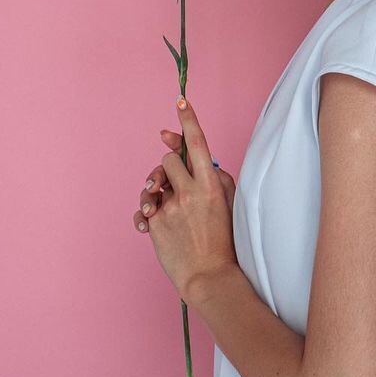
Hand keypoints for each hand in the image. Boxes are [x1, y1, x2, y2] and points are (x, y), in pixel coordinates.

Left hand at [132, 97, 237, 301]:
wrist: (208, 275)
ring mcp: (170, 207)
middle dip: (170, 165)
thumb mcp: (231, 205)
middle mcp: (189, 192)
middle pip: (168, 159)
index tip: (181, 101)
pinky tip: (153, 219)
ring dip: (158, 186)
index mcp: (211, 185)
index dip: (188, 120)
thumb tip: (203, 161)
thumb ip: (218, 179)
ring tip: (162, 199)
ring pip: (155, 180)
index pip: (197, 144)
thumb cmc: (224, 240)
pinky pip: (144, 205)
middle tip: (174, 178)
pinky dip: (149, 209)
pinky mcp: (155, 222)